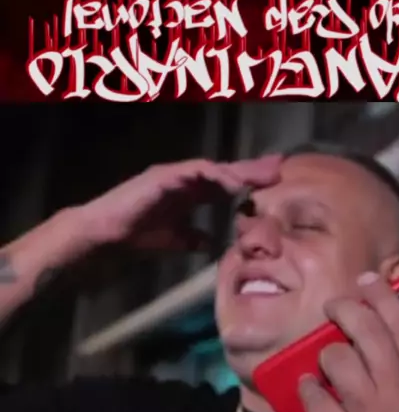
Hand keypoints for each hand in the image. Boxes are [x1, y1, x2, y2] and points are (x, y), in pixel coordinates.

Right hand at [79, 155, 281, 250]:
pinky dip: (216, 175)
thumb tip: (212, 244)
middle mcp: (184, 178)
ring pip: (214, 167)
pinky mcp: (164, 174)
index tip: (274, 184)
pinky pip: (196, 171)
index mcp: (189, 191)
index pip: (225, 183)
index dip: (249, 182)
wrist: (106, 234)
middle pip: (226, 170)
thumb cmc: (136, 235)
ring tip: (263, 176)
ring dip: (239, 170)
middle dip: (252, 170)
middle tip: (280, 167)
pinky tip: (234, 183)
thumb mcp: (175, 240)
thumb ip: (193, 238)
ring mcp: (174, 174)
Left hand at [298, 272, 398, 411]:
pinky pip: (313, 398)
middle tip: (334, 306)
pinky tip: (308, 392)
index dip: (386, 299)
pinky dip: (307, 390)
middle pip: (369, 334)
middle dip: (347, 309)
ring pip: (337, 360)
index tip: (371, 281)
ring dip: (325, 355)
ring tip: (324, 365)